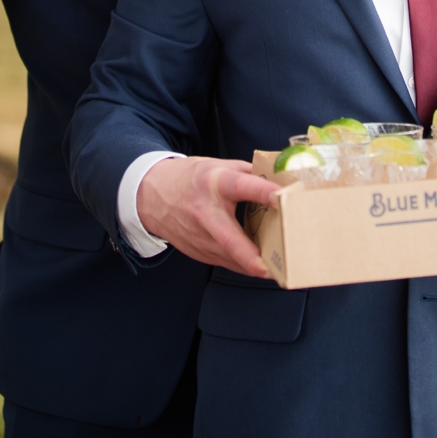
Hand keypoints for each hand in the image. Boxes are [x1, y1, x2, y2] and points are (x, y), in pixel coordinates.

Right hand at [135, 155, 278, 275]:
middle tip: (270, 268)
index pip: (243, 187)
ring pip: (229, 257)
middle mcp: (206, 212)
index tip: (284, 198)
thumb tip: (285, 180)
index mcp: (216, 183)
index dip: (264, 192)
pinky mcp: (198, 251)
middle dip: (249, 255)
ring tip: (280, 270)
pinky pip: (226, 262)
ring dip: (253, 266)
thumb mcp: (220, 166)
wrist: (151, 194)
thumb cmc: (192, 179)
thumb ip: (251, 173)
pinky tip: (260, 266)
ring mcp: (199, 236)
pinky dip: (244, 265)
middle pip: (229, 237)